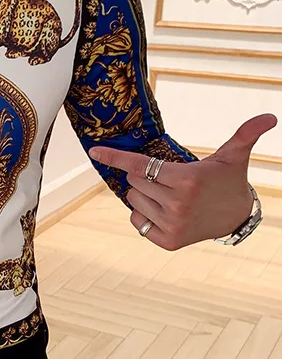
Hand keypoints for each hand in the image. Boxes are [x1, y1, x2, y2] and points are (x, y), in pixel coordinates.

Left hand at [89, 113, 276, 250]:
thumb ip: (246, 134)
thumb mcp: (234, 155)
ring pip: (133, 200)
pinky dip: (143, 214)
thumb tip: (270, 116)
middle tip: (167, 178)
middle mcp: (176, 204)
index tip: (95, 151)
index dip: (116, 156)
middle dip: (144, 176)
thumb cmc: (227, 179)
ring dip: (143, 194)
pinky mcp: (167, 241)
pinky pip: (136, 221)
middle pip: (134, 181)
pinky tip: (163, 211)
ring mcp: (171, 224)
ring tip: (167, 194)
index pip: (141, 164)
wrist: (236, 216)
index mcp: (186, 180)